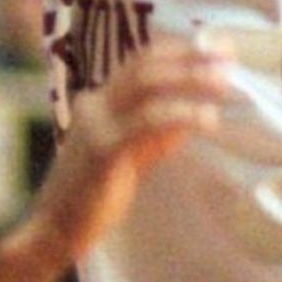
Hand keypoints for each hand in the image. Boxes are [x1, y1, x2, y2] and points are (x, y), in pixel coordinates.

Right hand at [24, 40, 231, 268]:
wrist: (54, 232)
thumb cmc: (94, 197)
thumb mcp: (132, 156)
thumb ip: (158, 133)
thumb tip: (197, 110)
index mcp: (99, 101)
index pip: (141, 60)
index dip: (180, 50)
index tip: (217, 49)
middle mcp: (94, 103)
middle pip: (146, 64)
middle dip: (190, 57)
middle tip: (228, 59)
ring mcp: (95, 123)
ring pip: (148, 84)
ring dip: (191, 80)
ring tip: (225, 86)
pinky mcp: (102, 148)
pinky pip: (147, 121)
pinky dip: (181, 114)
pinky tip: (208, 119)